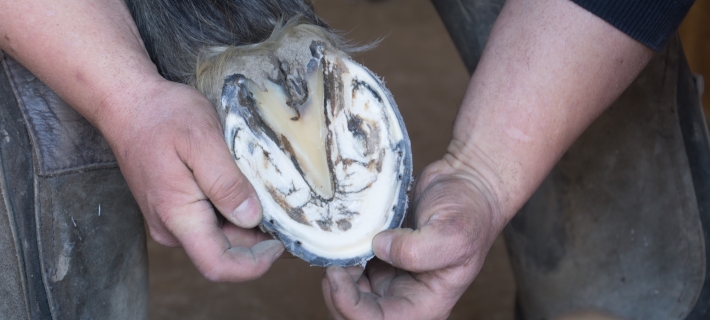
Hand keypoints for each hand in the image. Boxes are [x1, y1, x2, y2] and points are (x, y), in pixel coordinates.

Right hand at [101, 79, 283, 281]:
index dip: (255, 264)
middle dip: (259, 239)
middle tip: (287, 211)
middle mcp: (172, 228)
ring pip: (222, 236)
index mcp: (178, 216)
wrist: (127, 103)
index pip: (219, 266)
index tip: (281, 242)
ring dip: (249, 222)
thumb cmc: (161, 116)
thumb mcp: (202, 140)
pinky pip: (212, 220)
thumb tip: (251, 217)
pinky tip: (247, 186)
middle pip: (226, 251)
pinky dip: (235, 210)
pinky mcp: (176, 208)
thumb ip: (226, 182)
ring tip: (269, 192)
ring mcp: (172, 220)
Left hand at [322, 157, 505, 318]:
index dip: (349, 305)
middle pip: (356, 312)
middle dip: (337, 291)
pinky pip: (351, 266)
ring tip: (340, 245)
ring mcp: (390, 276)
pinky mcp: (380, 256)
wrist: (469, 183)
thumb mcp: (452, 232)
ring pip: (348, 292)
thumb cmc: (470, 211)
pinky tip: (344, 236)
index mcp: (425, 304)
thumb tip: (378, 247)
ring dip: (337, 273)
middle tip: (334, 259)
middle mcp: (404, 296)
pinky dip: (342, 255)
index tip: (337, 274)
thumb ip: (416, 249)